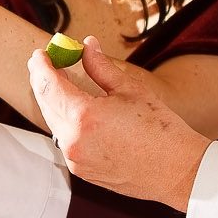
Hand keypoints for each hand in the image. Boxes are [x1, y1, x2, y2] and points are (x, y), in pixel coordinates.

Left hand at [28, 37, 209, 211]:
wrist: (177, 170)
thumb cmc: (160, 130)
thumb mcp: (130, 90)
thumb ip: (101, 67)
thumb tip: (87, 46)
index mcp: (84, 117)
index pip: (49, 86)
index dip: (41, 67)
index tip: (40, 55)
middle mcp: (74, 141)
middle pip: (46, 105)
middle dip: (42, 82)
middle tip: (44, 64)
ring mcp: (76, 159)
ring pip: (54, 124)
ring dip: (53, 103)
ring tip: (59, 84)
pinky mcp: (82, 171)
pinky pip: (65, 141)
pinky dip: (65, 123)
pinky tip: (74, 111)